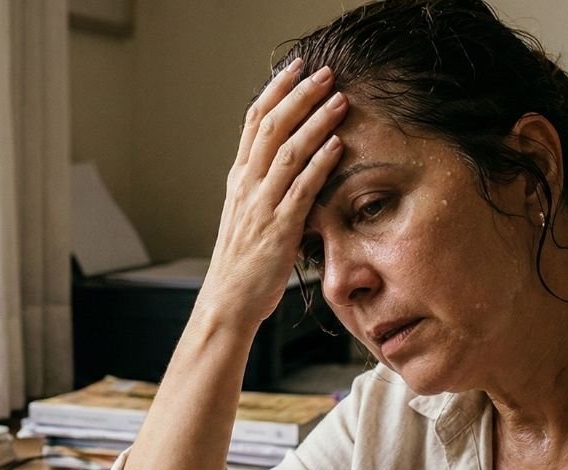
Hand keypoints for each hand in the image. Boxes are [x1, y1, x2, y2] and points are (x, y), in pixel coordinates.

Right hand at [199, 59, 347, 327]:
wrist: (227, 302)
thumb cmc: (242, 264)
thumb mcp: (248, 216)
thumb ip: (264, 188)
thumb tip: (290, 165)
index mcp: (238, 179)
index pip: (254, 122)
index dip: (275, 91)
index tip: (296, 68)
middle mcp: (246, 186)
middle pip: (271, 127)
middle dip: (299, 95)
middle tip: (325, 73)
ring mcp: (261, 206)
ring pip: (287, 151)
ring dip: (316, 122)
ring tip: (340, 99)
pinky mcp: (279, 229)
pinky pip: (301, 188)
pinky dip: (320, 163)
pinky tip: (338, 145)